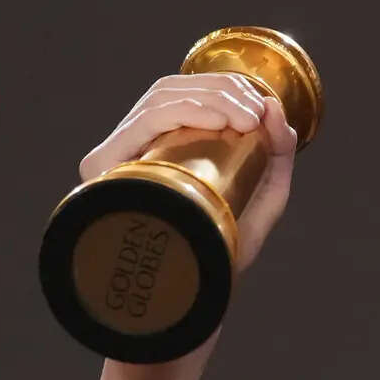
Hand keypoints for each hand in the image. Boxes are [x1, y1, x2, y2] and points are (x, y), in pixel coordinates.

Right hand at [77, 71, 298, 277]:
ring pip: (160, 98)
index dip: (224, 87)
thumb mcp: (263, 197)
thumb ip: (277, 155)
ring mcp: (114, 154)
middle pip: (174, 90)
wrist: (195, 293)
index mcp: (159, 144)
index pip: (187, 95)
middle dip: (222, 90)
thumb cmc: (226, 246)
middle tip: (257, 112)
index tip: (262, 105)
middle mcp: (132, 145)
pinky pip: (146, 122)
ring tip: (246, 118)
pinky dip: (186, 112)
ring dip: (210, 98)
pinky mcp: (102, 165)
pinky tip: (219, 121)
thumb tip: (276, 107)